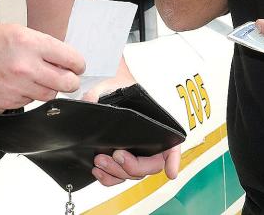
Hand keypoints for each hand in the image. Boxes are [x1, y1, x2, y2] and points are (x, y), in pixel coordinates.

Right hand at [0, 22, 85, 110]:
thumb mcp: (15, 30)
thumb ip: (41, 44)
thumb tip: (62, 57)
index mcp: (30, 43)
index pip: (71, 59)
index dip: (78, 63)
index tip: (78, 65)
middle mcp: (26, 67)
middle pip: (66, 83)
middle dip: (70, 80)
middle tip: (67, 77)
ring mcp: (16, 88)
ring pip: (48, 96)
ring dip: (48, 88)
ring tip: (37, 78)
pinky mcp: (6, 103)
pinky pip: (28, 103)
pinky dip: (27, 96)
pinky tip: (16, 84)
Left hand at [82, 67, 180, 185]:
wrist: (109, 93)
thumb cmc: (118, 89)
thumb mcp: (111, 85)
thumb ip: (99, 92)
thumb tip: (89, 101)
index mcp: (158, 127)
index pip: (173, 145)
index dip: (174, 160)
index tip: (170, 172)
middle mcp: (150, 145)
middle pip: (150, 166)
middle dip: (132, 166)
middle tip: (116, 154)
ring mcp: (136, 155)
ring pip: (133, 175)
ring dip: (117, 172)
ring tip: (100, 161)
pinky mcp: (120, 162)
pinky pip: (119, 177)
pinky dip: (109, 179)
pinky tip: (99, 171)